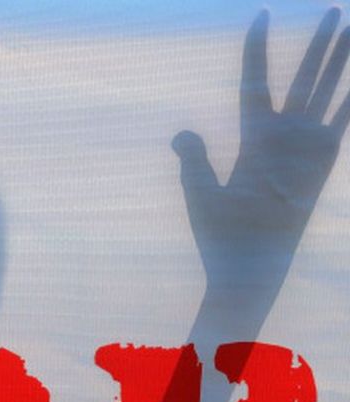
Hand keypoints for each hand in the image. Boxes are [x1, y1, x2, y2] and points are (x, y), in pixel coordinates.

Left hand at [173, 9, 348, 291]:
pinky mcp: (322, 161)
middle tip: (335, 11)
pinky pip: (343, 121)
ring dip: (343, 60)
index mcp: (251, 137)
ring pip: (329, 90)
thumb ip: (193, 155)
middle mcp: (283, 136)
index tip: (262, 16)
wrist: (245, 261)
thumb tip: (182, 132)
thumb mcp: (198, 187)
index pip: (256, 81)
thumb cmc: (219, 231)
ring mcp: (306, 147)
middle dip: (320, 46)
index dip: (258, 49)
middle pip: (304, 77)